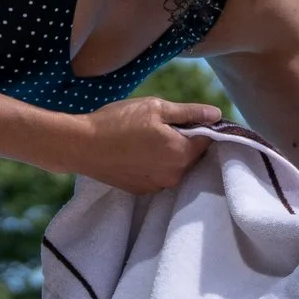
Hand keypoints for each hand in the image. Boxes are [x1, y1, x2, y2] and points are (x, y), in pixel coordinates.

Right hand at [75, 97, 223, 192]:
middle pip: (193, 155)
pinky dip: (155, 164)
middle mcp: (175, 175)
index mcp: (181, 152)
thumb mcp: (156, 108)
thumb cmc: (117, 122)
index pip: (208, 140)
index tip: (188, 117)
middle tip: (162, 124)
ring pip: (176, 166)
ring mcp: (159, 186)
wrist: (82, 146)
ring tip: (147, 138)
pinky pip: (160, 175)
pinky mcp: (144, 191)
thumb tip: (217, 114)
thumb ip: (190, 112)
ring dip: (170, 153)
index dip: (202, 126)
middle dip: (185, 140)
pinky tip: (137, 152)